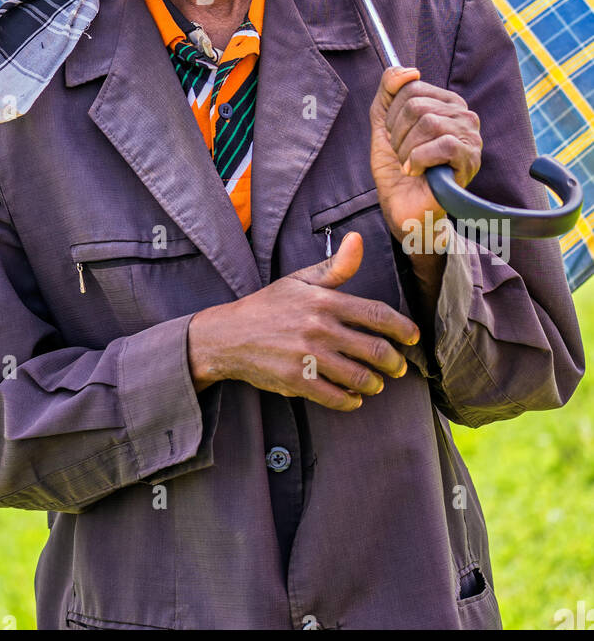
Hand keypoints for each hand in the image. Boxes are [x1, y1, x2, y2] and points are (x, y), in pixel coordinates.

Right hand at [187, 232, 419, 408]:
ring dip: (375, 384)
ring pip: (360, 378)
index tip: (413, 337)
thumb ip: (335, 266)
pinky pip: (336, 397)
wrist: (229, 335)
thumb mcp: (300, 280)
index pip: (377, 314)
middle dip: (395, 363)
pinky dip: (351, 400)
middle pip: (376, 351)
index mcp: (325, 301)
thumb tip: (358, 240)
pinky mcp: (297, 381)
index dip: (403, 328)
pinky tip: (353, 396)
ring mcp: (308, 357)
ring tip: (376, 383)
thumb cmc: (270, 306)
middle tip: (398, 367)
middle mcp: (320, 328)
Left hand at [369, 65, 481, 243]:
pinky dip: (419, 160)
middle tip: (403, 154)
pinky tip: (418, 171)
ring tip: (411, 164)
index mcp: (446, 102)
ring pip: (428, 123)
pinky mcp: (471, 158)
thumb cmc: (398, 166)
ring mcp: (471, 136)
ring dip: (407, 149)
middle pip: (417, 105)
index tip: (396, 136)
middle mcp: (463, 115)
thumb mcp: (384, 121)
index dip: (392, 115)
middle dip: (398, 134)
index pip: (411, 87)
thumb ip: (390, 89)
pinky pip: (441, 144)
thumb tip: (408, 70)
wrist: (403, 205)